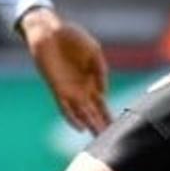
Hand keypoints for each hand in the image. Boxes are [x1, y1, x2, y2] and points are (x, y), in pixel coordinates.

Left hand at [18, 7, 111, 132]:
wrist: (50, 31)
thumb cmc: (72, 37)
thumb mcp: (94, 52)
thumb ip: (101, 72)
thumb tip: (103, 93)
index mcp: (92, 81)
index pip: (102, 103)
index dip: (109, 115)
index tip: (119, 127)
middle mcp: (81, 89)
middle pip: (93, 112)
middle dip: (101, 125)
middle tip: (111, 139)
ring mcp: (69, 90)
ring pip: (81, 113)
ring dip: (90, 124)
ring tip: (99, 138)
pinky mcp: (57, 88)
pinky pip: (64, 107)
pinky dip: (72, 117)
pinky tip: (79, 127)